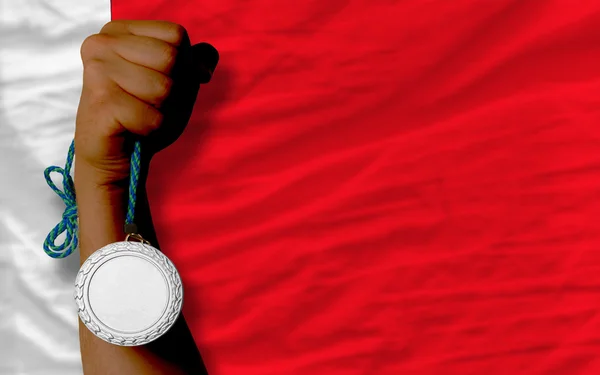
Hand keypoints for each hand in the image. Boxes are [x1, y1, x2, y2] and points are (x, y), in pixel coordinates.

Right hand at [74, 20, 217, 184]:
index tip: (162, 80)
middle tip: (149, 102)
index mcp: (119, 31)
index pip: (176, 34)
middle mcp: (102, 43)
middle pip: (171, 57)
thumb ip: (195, 62)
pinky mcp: (101, 101)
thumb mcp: (177, 83)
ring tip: (139, 113)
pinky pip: (152, 116)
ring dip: (161, 110)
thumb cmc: (144, 114)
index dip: (184, 64)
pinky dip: (151, 128)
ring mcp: (98, 70)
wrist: (117, 154)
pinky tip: (131, 128)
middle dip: (172, 89)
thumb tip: (206, 60)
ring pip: (163, 87)